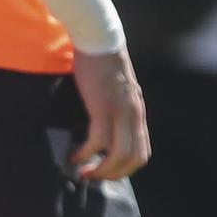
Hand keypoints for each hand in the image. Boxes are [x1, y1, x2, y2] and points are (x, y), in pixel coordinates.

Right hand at [69, 47, 150, 180]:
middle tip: (93, 177)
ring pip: (118, 155)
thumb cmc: (103, 63)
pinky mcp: (103, 107)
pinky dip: (86, 154)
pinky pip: (98, 141)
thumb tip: (105, 128)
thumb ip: (117, 109)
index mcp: (137, 112)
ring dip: (100, 170)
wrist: (100, 39)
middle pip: (133, 159)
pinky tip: (74, 155)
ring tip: (83, 171)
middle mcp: (133, 115)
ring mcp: (120, 111)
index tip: (106, 172)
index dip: (126, 170)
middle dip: (113, 175)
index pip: (142, 153)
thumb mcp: (118, 90)